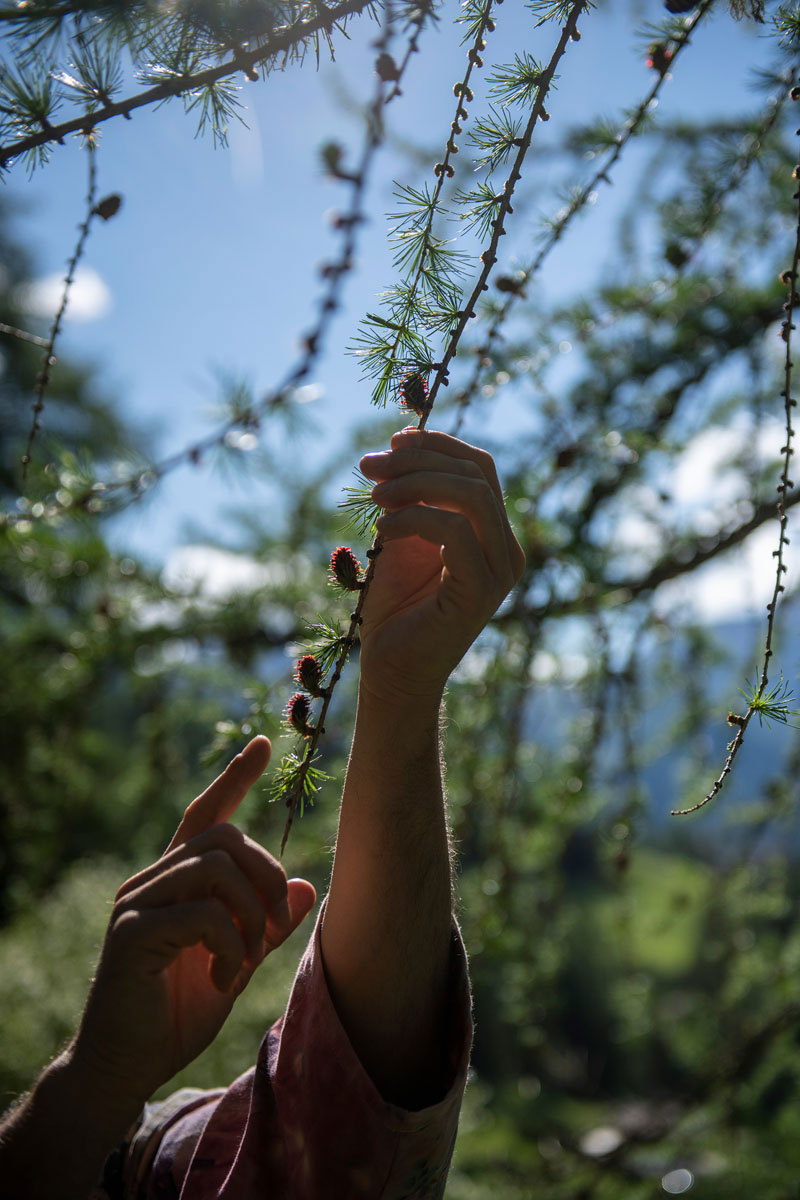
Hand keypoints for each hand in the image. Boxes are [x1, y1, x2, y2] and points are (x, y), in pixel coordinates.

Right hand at [71, 737, 315, 1107]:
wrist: (123, 1068)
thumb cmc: (176, 1016)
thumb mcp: (237, 965)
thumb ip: (267, 927)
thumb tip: (309, 887)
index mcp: (174, 883)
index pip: (205, 815)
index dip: (233, 779)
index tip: (262, 744)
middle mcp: (152, 881)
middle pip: (226, 838)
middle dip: (268, 874)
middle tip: (278, 924)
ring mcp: (137, 903)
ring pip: (217, 868)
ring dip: (251, 913)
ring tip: (248, 957)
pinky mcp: (133, 932)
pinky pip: (203, 914)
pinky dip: (231, 945)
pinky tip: (224, 978)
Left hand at [358, 429, 524, 704]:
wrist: (392, 672)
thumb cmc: (395, 608)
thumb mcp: (402, 537)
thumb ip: (411, 496)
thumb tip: (402, 439)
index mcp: (494, 534)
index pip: (479, 467)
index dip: (436, 444)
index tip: (389, 442)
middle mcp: (508, 551)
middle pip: (476, 474)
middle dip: (418, 459)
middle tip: (368, 466)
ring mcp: (500, 573)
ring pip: (471, 496)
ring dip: (415, 485)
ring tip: (374, 498)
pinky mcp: (480, 593)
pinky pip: (455, 532)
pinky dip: (413, 520)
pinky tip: (382, 532)